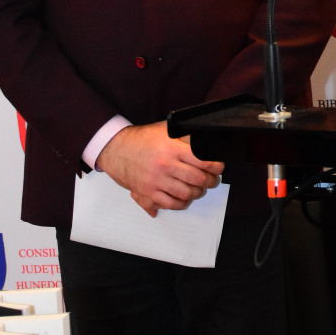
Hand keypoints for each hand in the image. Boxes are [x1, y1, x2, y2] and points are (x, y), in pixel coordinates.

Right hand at [96, 122, 224, 218]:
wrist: (117, 149)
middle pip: (197, 179)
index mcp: (172, 148)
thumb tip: (205, 141)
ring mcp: (156, 181)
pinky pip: (170, 204)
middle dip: (210, 181)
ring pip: (186, 194)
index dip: (216, 166)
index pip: (202, 160)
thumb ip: (185, 136)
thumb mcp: (166, 131)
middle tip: (212, 180)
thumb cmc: (142, 139)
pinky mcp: (147, 192)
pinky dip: (181, 204)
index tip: (219, 167)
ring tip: (198, 189)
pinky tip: (184, 199)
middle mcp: (165, 165)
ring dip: (197, 193)